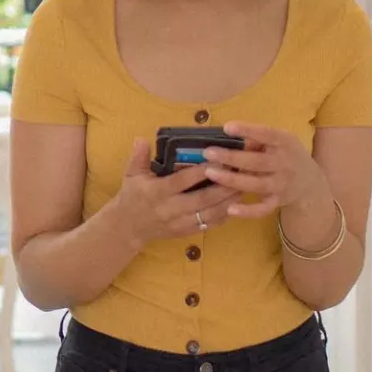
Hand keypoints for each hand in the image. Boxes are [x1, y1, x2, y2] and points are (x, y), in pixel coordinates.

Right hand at [102, 138, 242, 247]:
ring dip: (228, 202)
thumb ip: (138, 157)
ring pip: (209, 214)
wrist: (128, 228)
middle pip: (202, 200)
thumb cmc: (132, 196)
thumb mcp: (131, 174)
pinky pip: (208, 225)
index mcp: (157, 192)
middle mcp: (170, 209)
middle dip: (223, 187)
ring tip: (243, 187)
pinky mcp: (186, 232)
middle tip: (240, 174)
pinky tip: (235, 205)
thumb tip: (142, 138)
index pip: (182, 181)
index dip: (200, 172)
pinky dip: (224, 216)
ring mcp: (180, 223)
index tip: (217, 161)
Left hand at [202, 122, 330, 219]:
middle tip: (208, 153)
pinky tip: (230, 208)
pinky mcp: (278, 201)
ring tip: (211, 173)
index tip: (227, 127)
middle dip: (232, 157)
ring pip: (256, 184)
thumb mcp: (280, 141)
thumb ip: (259, 139)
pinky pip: (263, 209)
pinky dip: (248, 211)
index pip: (267, 134)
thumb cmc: (287, 155)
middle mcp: (284, 163)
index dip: (248, 130)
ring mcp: (281, 184)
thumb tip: (234, 138)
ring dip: (232, 180)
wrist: (311, 184)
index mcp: (285, 143)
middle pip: (257, 161)